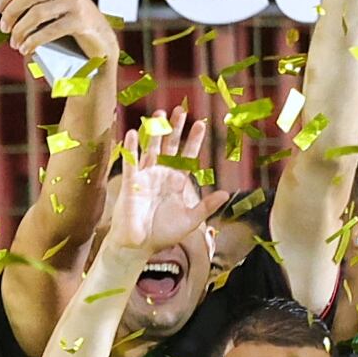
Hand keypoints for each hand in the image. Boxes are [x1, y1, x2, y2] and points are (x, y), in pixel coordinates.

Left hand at [0, 0, 115, 64]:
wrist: (102, 43)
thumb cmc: (74, 22)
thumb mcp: (56, 1)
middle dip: (11, 13)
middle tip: (4, 28)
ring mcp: (76, 3)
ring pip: (37, 13)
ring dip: (20, 30)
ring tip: (15, 43)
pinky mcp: (81, 21)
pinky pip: (50, 30)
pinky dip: (34, 40)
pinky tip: (27, 48)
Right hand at [104, 107, 227, 256]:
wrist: (140, 245)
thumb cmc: (163, 234)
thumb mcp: (190, 220)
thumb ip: (206, 206)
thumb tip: (225, 193)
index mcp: (177, 182)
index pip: (187, 156)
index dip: (194, 140)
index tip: (201, 124)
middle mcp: (162, 174)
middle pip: (169, 147)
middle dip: (175, 129)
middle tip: (180, 111)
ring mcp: (146, 176)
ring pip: (151, 149)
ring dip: (155, 132)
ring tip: (159, 115)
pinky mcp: (132, 182)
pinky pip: (132, 162)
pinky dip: (132, 147)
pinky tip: (134, 133)